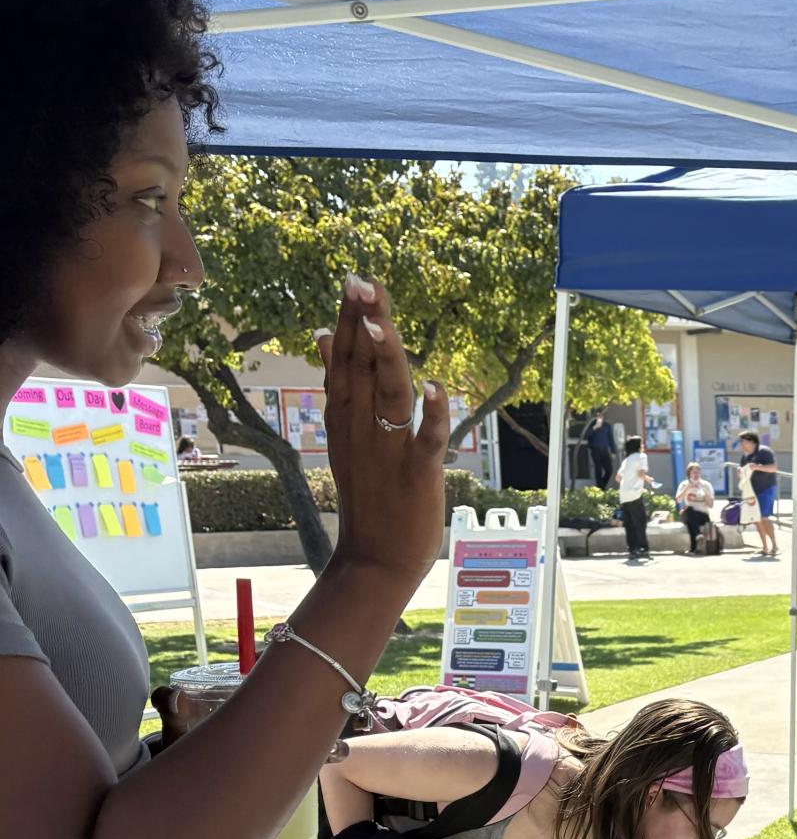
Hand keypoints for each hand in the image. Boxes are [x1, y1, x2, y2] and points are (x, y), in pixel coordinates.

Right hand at [314, 274, 448, 585]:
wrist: (376, 558)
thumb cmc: (370, 496)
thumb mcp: (346, 436)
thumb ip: (340, 386)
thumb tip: (320, 336)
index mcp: (345, 418)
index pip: (343, 360)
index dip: (348, 320)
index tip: (355, 281)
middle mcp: (362, 429)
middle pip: (361, 368)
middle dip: (362, 323)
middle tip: (362, 280)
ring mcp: (388, 450)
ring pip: (387, 394)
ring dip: (386, 356)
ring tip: (380, 319)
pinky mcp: (417, 473)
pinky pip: (426, 439)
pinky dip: (431, 414)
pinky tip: (434, 386)